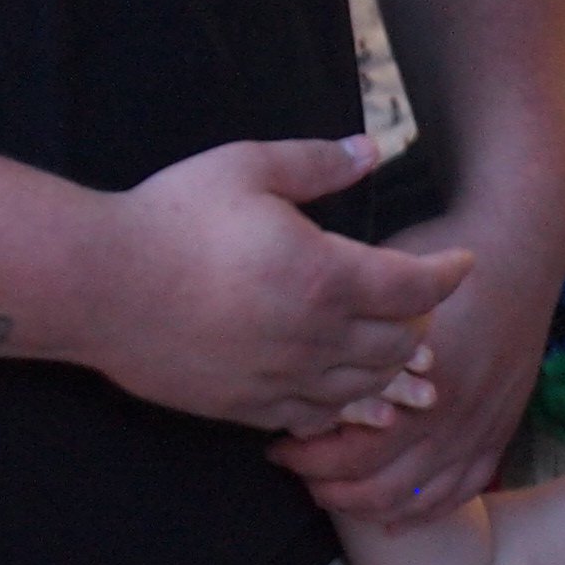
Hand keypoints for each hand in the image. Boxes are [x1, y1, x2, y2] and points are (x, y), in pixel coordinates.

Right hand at [73, 138, 468, 435]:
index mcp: (328, 276)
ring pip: (367, 388)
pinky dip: (346, 406)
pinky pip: (320, 416)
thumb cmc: (171, 217)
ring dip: (392, 370)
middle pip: (401, 344)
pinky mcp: (252, 407)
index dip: (449, 274)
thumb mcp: (247, 168)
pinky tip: (351, 398)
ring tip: (407, 358)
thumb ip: (318, 162)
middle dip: (420, 323)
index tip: (464, 262)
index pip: (417, 287)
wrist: (100, 286)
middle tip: (420, 303)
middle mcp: (318, 338)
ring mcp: (286, 380)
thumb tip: (374, 148)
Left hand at [274, 221, 555, 523]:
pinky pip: (464, 489)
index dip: (305, 458)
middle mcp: (450, 414)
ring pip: (417, 497)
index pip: (348, 454)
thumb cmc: (437, 248)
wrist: (517, 238)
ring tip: (336, 491)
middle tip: (298, 471)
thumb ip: (342, 332)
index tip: (277, 444)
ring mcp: (480, 424)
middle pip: (377, 484)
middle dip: (326, 486)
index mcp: (413, 381)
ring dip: (370, 504)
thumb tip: (291, 357)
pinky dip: (426, 511)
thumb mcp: (377, 282)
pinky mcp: (502, 425)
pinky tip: (396, 517)